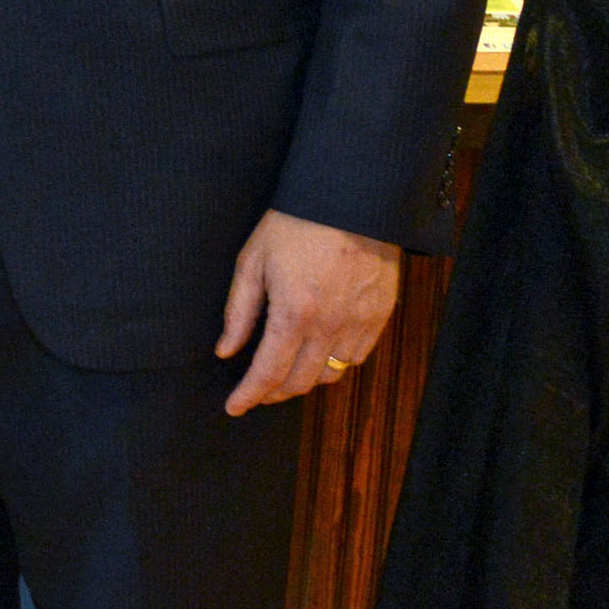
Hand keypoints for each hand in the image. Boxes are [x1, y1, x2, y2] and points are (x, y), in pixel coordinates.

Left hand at [217, 209, 403, 414]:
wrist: (351, 199)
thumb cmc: (295, 225)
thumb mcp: (253, 262)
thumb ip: (239, 312)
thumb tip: (227, 350)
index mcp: (293, 313)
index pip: (268, 372)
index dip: (249, 396)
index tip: (234, 408)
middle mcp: (330, 325)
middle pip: (301, 381)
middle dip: (274, 392)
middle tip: (257, 390)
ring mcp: (360, 321)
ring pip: (332, 374)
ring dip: (307, 379)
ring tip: (287, 371)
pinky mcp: (381, 314)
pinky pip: (358, 356)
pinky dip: (336, 363)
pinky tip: (319, 353)